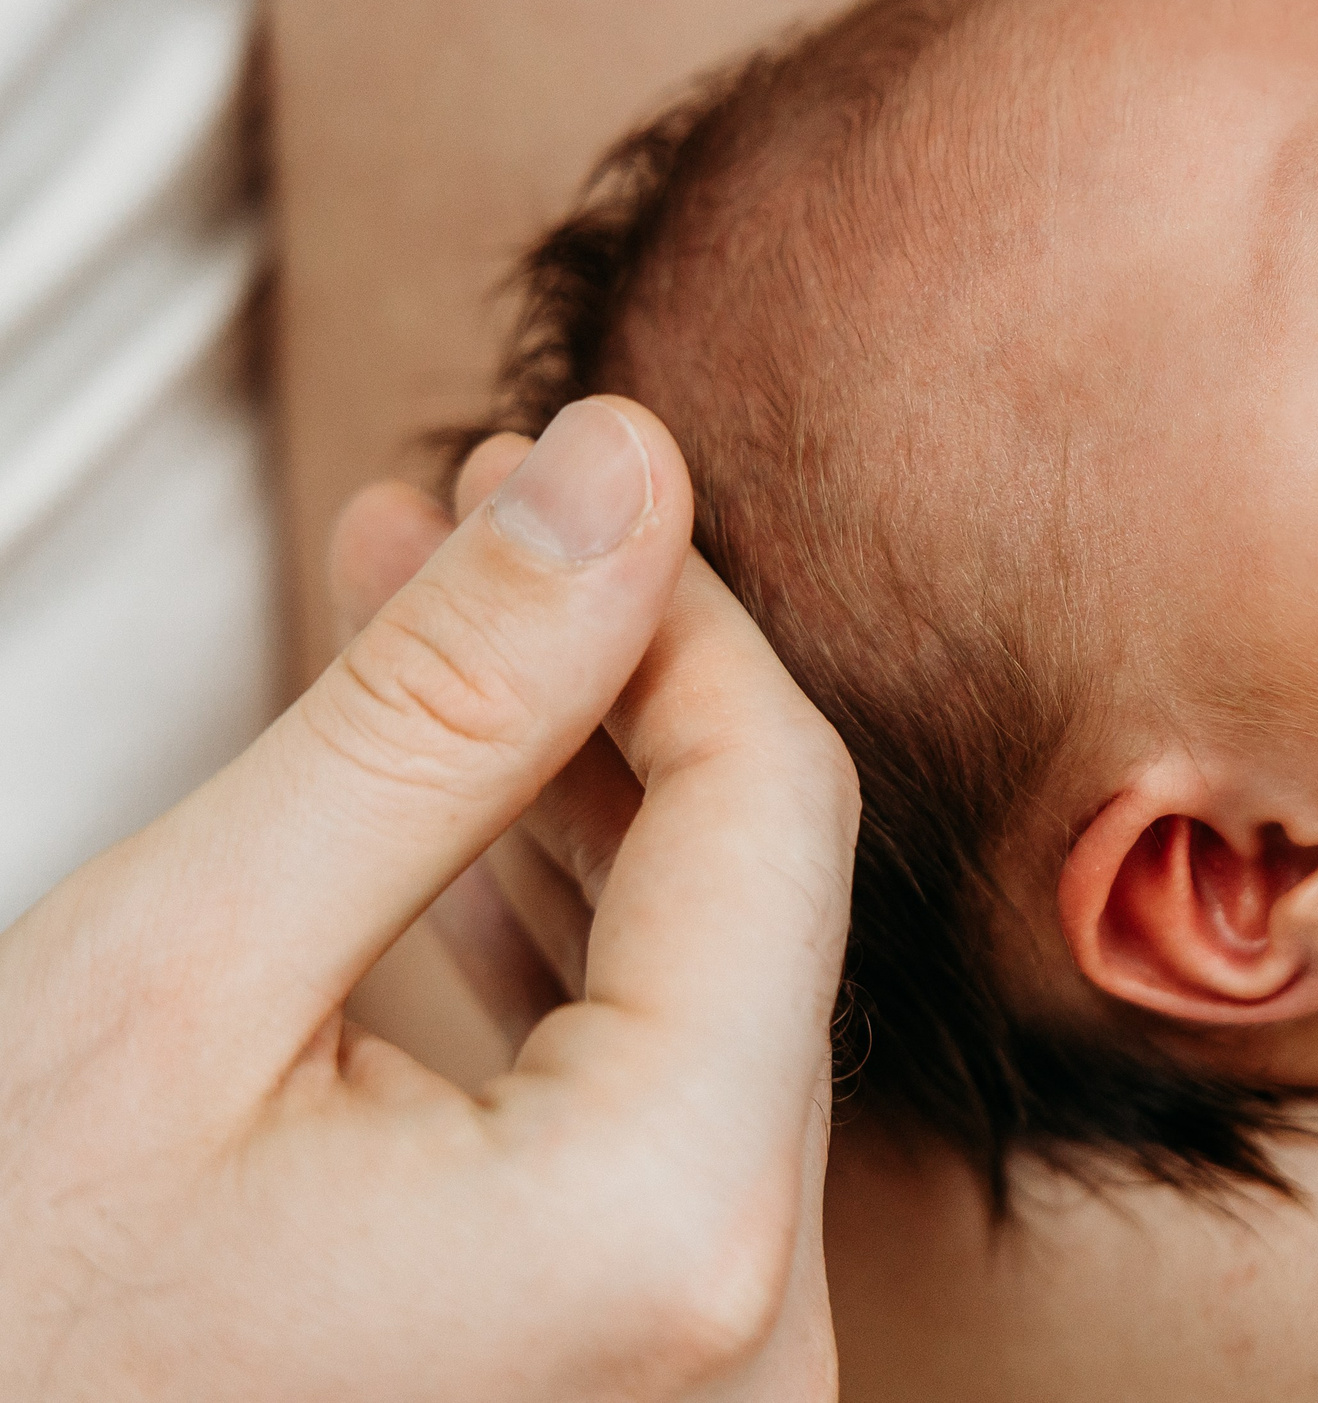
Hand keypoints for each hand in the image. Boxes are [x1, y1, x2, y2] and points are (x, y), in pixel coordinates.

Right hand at [0, 398, 856, 1401]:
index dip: (672, 609)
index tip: (574, 472)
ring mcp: (711, 1376)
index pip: (774, 811)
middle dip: (609, 685)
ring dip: (572, 800)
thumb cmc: (1, 1332)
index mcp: (667, 1229)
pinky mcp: (648, 1374)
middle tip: (482, 518)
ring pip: (706, 998)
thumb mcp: (181, 978)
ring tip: (440, 628)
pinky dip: (567, 960)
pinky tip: (468, 828)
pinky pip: (661, 1116)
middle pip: (753, 903)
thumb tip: (619, 478)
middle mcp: (747, 1338)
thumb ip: (439, 710)